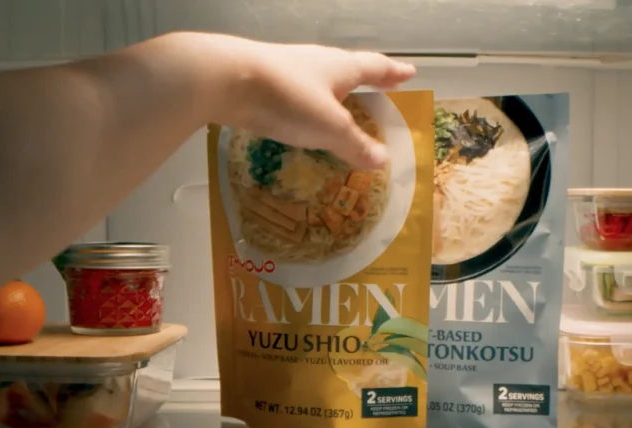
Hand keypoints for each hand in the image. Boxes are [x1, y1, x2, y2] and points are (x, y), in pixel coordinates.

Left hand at [181, 33, 415, 168]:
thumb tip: (382, 159)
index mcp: (340, 67)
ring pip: (320, 83)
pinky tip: (300, 121)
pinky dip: (307, 109)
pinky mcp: (262, 84)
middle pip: (348, 71)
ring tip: (342, 111)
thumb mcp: (328, 128)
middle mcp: (316, 63)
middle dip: (365, 84)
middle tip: (379, 91)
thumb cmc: (287, 99)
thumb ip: (355, 145)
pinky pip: (295, 96)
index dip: (393, 73)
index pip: (375, 68)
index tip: (409, 73)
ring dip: (334, 96)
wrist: (223, 80)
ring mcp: (287, 71)